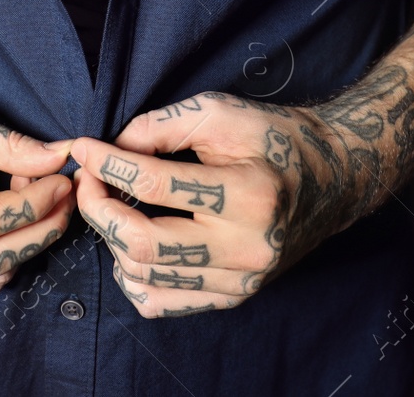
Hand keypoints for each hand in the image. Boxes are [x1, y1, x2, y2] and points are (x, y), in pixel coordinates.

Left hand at [69, 91, 363, 317]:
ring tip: (111, 204)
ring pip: (145, 275)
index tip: (82, 148)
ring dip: (111, 238)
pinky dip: (133, 274)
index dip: (106, 163)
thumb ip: (161, 126)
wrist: (332, 178)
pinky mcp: (234, 296)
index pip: (154, 184)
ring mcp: (241, 279)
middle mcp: (247, 247)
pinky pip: (162, 301)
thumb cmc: (276, 138)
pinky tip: (132, 243)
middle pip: (142, 243)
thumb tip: (109, 149)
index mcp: (249, 194)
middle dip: (97, 208)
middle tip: (86, 179)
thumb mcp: (222, 113)